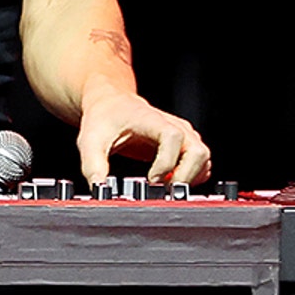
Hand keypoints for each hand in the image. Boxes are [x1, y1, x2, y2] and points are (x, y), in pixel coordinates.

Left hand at [75, 89, 210, 187]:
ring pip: (203, 158)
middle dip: (185, 176)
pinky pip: (202, 163)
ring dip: (190, 178)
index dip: (166, 162)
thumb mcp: (91, 141)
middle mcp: (173, 125)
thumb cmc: (104, 118)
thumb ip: (93, 166)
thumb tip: (100, 190)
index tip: (151, 179)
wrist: (111, 103)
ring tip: (164, 186)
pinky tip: (170, 181)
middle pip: (198, 151)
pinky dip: (193, 176)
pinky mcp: (186, 143)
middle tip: (162, 189)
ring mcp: (183, 134)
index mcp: (151, 120)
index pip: (173, 137)